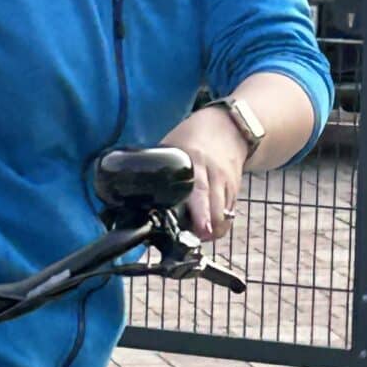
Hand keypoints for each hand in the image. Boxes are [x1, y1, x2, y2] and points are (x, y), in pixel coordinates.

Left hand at [166, 105, 249, 242]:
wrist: (228, 127)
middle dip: (207, 228)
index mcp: (195, 162)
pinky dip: (219, 224)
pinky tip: (207, 229)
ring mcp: (227, 183)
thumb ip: (158, 171)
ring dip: (213, 230)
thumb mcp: (171, 148)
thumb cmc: (191, 139)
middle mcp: (214, 174)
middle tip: (196, 239)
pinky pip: (229, 213)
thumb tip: (132, 197)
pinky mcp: (235, 190)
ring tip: (198, 237)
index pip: (199, 190)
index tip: (199, 229)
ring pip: (225, 214)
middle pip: (215, 207)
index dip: (199, 212)